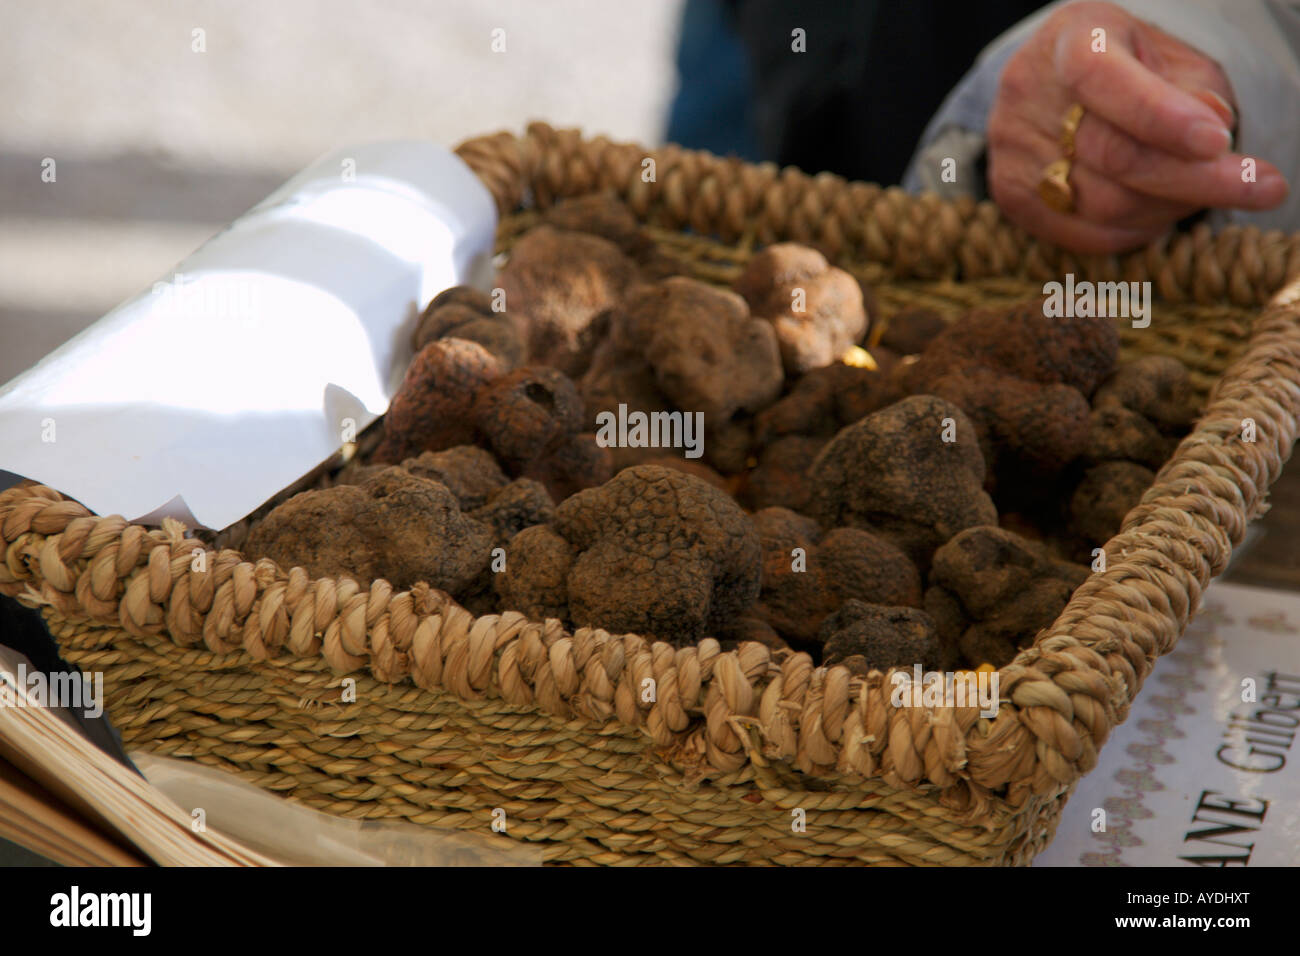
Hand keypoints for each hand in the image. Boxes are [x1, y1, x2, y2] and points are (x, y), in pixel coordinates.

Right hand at [987, 0, 1288, 253]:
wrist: (1054, 86)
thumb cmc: (1128, 66)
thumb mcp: (1167, 56)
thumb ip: (1193, 88)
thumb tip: (1213, 130)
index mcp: (1071, 39)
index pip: (1104, 81)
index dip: (1161, 116)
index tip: (1218, 141)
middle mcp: (1028, 92)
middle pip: (1113, 154)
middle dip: (1195, 178)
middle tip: (1262, 188)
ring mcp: (1011, 148)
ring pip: (1103, 203)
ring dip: (1171, 208)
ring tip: (1206, 194)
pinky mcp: (1010, 195)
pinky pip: (1083, 233)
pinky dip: (1135, 232)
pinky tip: (1161, 215)